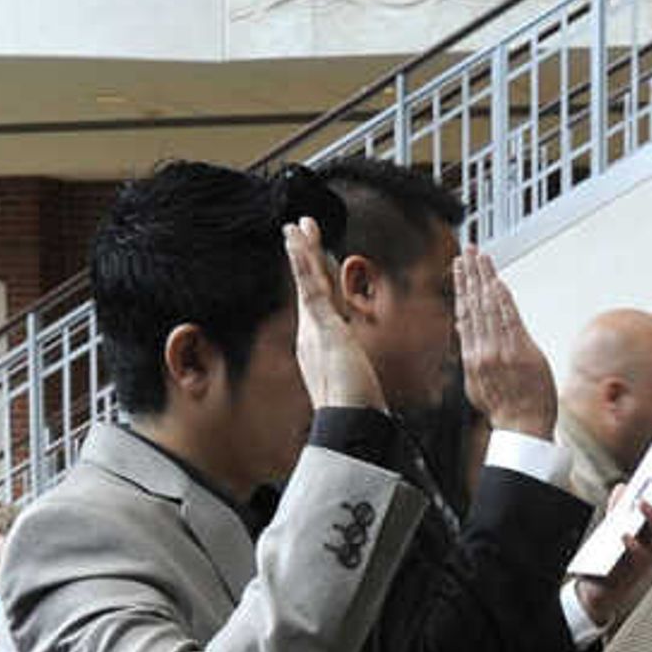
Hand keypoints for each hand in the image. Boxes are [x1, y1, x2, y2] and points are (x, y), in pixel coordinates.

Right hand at [283, 220, 381, 415]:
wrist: (350, 425)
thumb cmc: (356, 412)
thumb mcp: (355, 385)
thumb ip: (353, 373)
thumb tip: (356, 373)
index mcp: (320, 346)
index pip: (318, 303)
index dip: (314, 276)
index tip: (314, 256)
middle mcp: (311, 336)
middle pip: (308, 287)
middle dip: (303, 257)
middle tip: (297, 228)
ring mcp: (314, 331)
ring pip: (306, 282)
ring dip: (301, 251)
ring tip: (295, 226)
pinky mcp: (322, 329)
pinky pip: (310, 289)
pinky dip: (303, 264)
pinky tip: (298, 242)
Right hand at [452, 249, 555, 436]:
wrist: (522, 426)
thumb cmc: (504, 408)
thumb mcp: (477, 384)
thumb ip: (472, 356)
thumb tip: (465, 332)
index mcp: (471, 357)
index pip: (464, 313)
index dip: (461, 288)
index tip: (459, 268)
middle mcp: (482, 350)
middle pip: (473, 304)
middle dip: (470, 274)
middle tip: (467, 251)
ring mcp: (500, 349)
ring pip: (488, 306)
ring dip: (484, 277)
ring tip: (480, 256)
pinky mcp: (519, 350)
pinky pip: (508, 317)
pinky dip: (501, 297)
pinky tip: (496, 280)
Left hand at [572, 476, 651, 628]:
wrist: (598, 592)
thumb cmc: (609, 558)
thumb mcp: (612, 526)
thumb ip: (618, 508)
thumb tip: (623, 487)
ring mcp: (649, 556)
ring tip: (642, 503)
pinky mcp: (636, 571)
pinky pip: (639, 557)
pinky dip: (633, 544)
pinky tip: (624, 534)